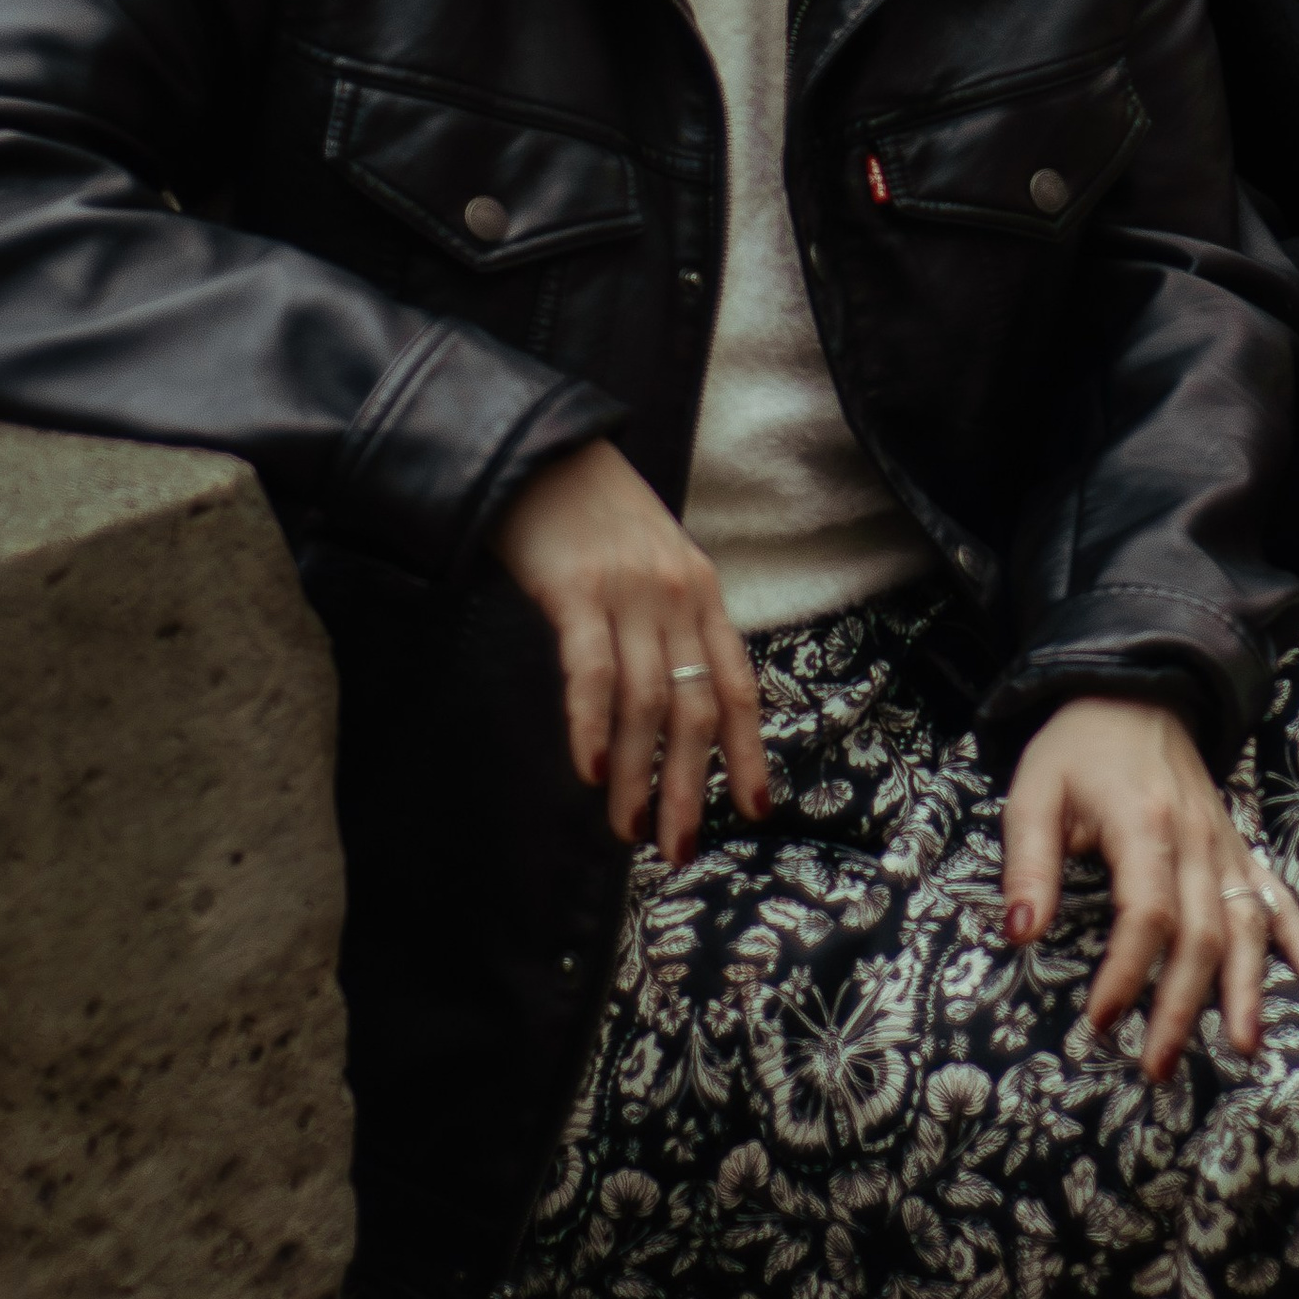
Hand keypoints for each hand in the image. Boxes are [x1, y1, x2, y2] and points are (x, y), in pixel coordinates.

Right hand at [492, 438, 767, 863]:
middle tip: (678, 850)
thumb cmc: (595, 518)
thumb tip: (671, 709)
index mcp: (703, 594)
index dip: (748, 753)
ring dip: (639, 776)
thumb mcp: (654, 565)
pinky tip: (592, 770)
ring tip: (628, 830)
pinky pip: (591, 670)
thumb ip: (668, 626)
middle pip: (696, 708)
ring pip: (647, 702)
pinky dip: (594, 725)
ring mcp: (629, 592)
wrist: (546, 449)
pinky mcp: (577, 589)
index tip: (753, 812)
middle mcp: (677, 597)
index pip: (739, 686)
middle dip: (689, 787)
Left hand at [999, 697, 1298, 1080]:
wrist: (1133, 690)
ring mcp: (1223, 843)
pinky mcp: (1235, 845)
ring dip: (1248, 987)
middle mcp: (1196, 837)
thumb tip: (1020, 935)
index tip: (1101, 1020)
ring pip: (1247, 923)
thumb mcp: (1033, 794)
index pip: (1146, 913)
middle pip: (1203, 932)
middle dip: (1184, 1005)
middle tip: (1158, 1065)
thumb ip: (1028, 865)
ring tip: (1244, 1046)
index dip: (1127, 972)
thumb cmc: (1076, 748)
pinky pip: (1276, 894)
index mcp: (1144, 823)